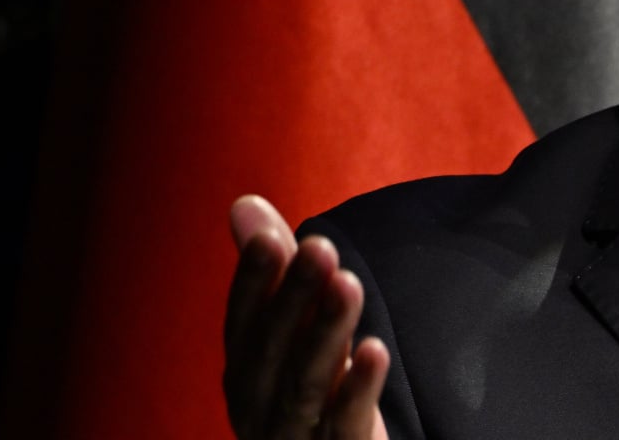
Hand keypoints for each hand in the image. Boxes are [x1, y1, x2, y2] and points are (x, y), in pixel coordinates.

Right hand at [224, 195, 389, 438]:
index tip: (270, 238)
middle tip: (320, 247)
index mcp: (247, 370)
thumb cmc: (312, 396)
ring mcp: (295, 436)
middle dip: (294, 296)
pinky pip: (345, 423)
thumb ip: (273, 275)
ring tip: (348, 283)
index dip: (253, 281)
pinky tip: (375, 349)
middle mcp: (259, 405)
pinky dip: (358, 387)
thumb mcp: (294, 335)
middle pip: (274, 349)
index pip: (243, 321)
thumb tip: (243, 202)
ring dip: (326, 331)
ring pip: (306, 383)